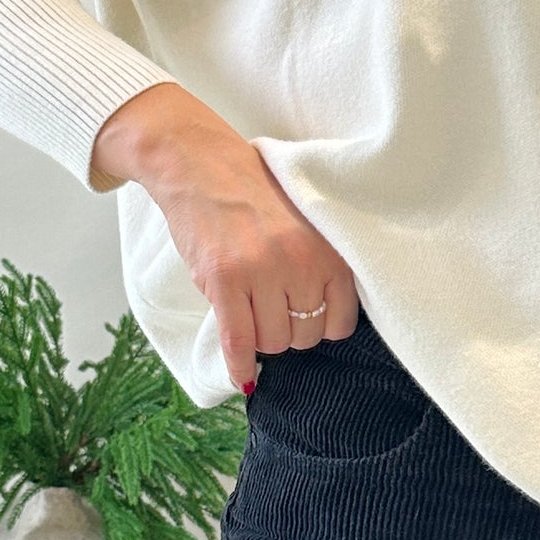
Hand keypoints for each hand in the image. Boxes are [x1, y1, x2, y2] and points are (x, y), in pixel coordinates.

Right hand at [89, 83, 359, 392]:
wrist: (200, 165)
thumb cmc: (254, 194)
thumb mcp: (304, 223)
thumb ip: (318, 266)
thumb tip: (320, 322)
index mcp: (327, 250)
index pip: (339, 323)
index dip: (319, 326)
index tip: (303, 315)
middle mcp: (300, 264)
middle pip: (304, 337)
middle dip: (287, 330)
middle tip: (268, 306)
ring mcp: (261, 273)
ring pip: (272, 342)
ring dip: (259, 338)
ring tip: (248, 310)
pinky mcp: (223, 281)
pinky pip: (238, 341)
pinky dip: (238, 364)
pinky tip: (241, 374)